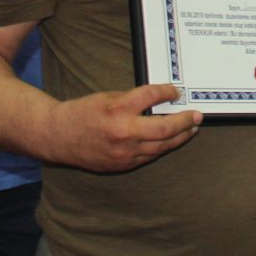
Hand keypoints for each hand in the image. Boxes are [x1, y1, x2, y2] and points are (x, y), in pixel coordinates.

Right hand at [46, 84, 201, 172]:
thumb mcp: (107, 97)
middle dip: (185, 121)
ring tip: (191, 129)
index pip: (151, 96)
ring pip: (161, 146)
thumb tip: (160, 101)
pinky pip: (149, 156)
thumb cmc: (82, 113)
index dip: (167, 92)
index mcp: (117, 109)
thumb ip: (133, 100)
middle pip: (164, 129)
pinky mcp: (122, 165)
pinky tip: (171, 141)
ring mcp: (123, 152)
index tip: (176, 91)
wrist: (58, 137)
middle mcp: (122, 132)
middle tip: (197, 116)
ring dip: (180, 137)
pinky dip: (163, 147)